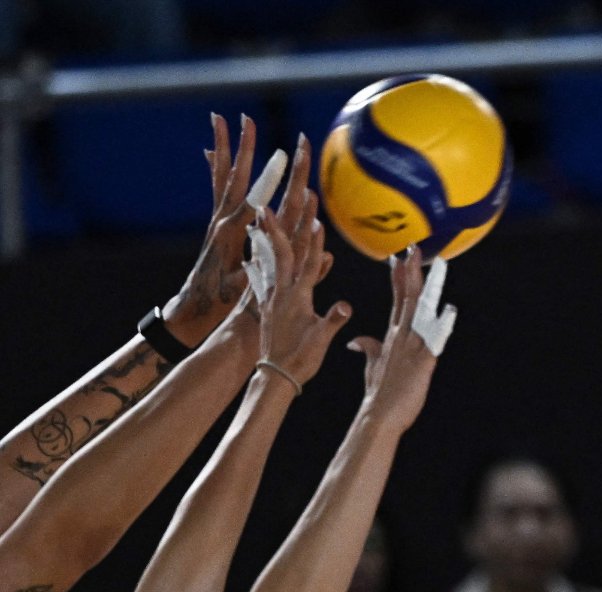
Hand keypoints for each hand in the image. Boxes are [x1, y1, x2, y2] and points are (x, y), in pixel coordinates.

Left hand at [162, 114, 288, 347]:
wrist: (194, 309)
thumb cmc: (226, 302)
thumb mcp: (254, 290)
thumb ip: (289, 273)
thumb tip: (326, 257)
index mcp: (238, 235)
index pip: (261, 198)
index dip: (274, 176)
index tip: (285, 152)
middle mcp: (225, 220)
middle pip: (238, 176)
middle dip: (245, 147)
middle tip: (247, 118)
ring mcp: (219, 219)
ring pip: (223, 175)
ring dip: (226, 146)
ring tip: (220, 118)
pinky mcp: (217, 222)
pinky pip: (216, 187)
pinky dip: (217, 167)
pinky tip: (213, 149)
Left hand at [250, 192, 350, 387]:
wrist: (275, 376)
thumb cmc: (301, 360)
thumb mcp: (320, 341)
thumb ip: (332, 321)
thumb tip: (344, 306)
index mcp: (297, 297)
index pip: (308, 262)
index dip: (314, 241)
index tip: (315, 217)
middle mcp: (282, 292)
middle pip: (286, 251)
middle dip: (286, 224)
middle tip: (280, 201)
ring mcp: (272, 296)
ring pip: (271, 258)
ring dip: (268, 234)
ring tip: (261, 212)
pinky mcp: (267, 304)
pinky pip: (261, 275)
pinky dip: (258, 260)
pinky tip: (252, 251)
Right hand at [346, 249, 454, 431]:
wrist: (378, 417)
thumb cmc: (378, 395)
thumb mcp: (372, 366)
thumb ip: (368, 348)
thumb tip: (356, 340)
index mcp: (392, 336)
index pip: (397, 300)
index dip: (399, 278)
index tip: (398, 258)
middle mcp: (401, 336)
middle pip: (409, 297)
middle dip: (411, 272)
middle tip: (413, 249)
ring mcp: (412, 347)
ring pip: (422, 310)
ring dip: (430, 287)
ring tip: (437, 266)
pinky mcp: (423, 361)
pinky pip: (435, 339)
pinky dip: (443, 325)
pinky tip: (450, 311)